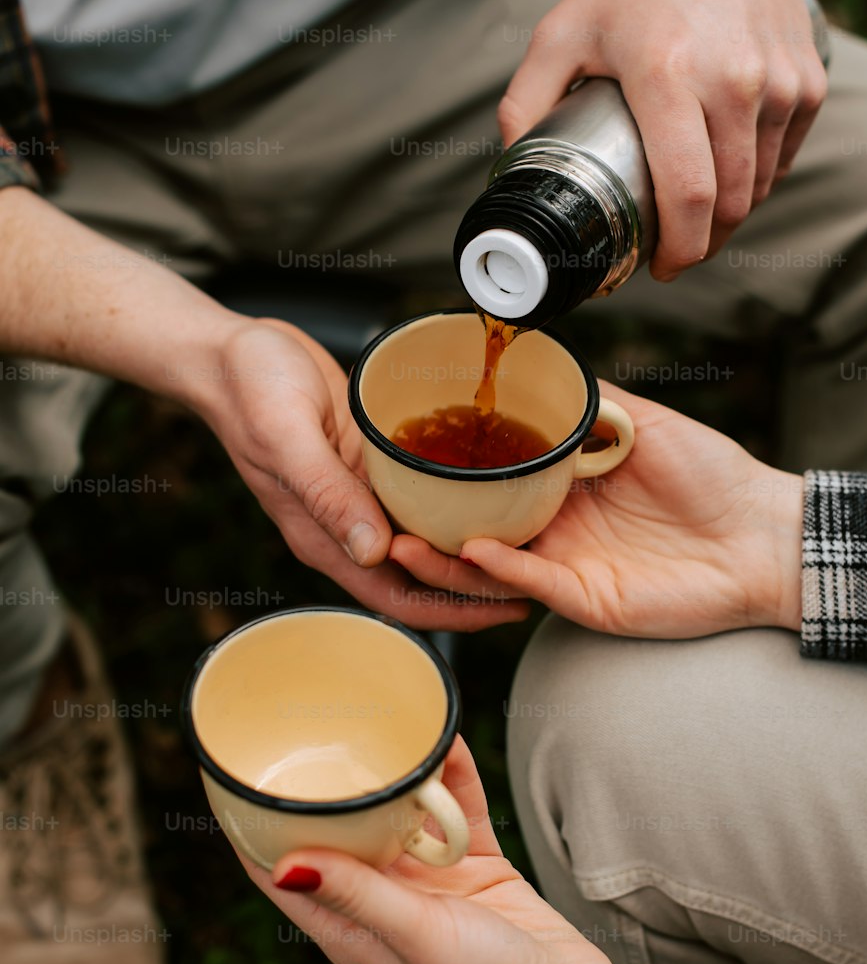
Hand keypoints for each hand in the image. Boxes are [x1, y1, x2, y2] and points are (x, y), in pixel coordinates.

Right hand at [186, 317, 528, 631]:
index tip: (511, 607)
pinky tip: (492, 489)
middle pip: (421, 577)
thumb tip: (373, 552)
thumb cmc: (249, 390)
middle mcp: (347, 527)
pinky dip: (454, 501)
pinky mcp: (369, 467)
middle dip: (477, 586)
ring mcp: (360, 498)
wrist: (230, 353)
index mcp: (325, 537)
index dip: (456, 610)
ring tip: (529, 539)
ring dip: (470, 546)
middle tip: (538, 576)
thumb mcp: (288, 437)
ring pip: (424, 538)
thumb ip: (328, 495)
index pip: (400, 597)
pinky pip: (418, 495)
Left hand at [240, 738, 619, 963]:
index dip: (248, 826)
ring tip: (382, 720)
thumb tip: (285, 863)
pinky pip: (456, 807)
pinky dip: (452, 775)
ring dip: (395, 772)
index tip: (228, 775)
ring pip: (399, 810)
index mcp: (348, 927)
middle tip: (309, 725)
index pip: (277, 871)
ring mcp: (428, 881)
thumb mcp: (416, 936)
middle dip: (324, 785)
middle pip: (336, 830)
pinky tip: (446, 737)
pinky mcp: (473, 865)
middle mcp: (380, 900)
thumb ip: (357, 893)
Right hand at [391, 383, 803, 639]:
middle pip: (476, 526)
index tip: (407, 453)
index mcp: (565, 484)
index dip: (451, 471)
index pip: (493, 479)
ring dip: (445, 555)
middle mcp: (557, 525)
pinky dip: (500, 567)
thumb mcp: (646, 421)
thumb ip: (592, 400)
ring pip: (490, 564)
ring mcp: (568, 564)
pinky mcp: (586, 597)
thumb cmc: (716, 478)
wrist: (763, 535)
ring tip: (402, 539)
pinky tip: (472, 548)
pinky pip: (532, 581)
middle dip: (427, 522)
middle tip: (383, 505)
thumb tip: (543, 361)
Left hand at [499, 0, 825, 278]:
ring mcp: (779, 83)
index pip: (690, 194)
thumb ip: (525, 103)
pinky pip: (782, 159)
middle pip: (729, 205)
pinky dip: (757, 180)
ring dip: (729, 216)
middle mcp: (733, 81)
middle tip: (671, 250)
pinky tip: (728, 173)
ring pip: (759, 188)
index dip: (679, 249)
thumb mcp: (561, 33)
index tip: (658, 268)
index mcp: (668, 77)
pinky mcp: (809, 83)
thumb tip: (509, 171)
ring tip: (695, 213)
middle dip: (701, 244)